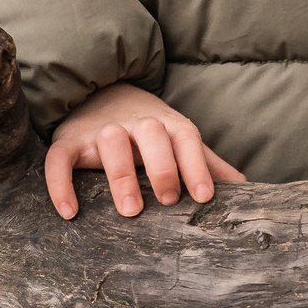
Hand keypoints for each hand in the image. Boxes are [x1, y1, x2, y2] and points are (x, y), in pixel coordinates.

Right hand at [44, 82, 244, 219]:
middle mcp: (136, 123)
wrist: (101, 95)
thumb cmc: (149, 133)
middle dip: (161, 166)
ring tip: (130, 210)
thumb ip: (208, 164)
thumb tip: (247, 189)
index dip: (197, 166)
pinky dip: (61, 184)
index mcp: (167, 124)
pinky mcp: (68, 141)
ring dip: (120, 174)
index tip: (204, 197)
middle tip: (166, 201)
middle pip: (152, 134)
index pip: (186, 138)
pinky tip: (70, 212)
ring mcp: (100, 131)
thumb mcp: (180, 142)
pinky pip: (60, 159)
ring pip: (111, 141)